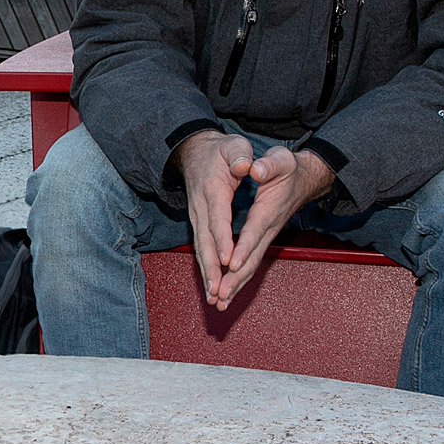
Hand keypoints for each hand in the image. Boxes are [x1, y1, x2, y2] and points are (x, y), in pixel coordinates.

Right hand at [173, 129, 258, 307]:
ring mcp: (197, 218)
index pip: (217, 218)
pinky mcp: (199, 225)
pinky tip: (212, 289)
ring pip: (201, 250)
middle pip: (205, 241)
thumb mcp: (234, 146)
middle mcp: (201, 208)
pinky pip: (202, 251)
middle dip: (211, 268)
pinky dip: (207, 271)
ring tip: (214, 298)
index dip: (223, 239)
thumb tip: (246, 166)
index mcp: (213, 189)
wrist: (196, 152)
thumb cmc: (222, 151)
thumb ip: (240, 155)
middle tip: (218, 290)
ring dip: (207, 275)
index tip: (227, 259)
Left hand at [213, 145, 334, 308]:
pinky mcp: (260, 241)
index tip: (231, 264)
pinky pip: (248, 264)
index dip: (243, 247)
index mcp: (268, 209)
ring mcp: (265, 237)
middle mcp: (268, 228)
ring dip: (235, 285)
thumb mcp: (280, 160)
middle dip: (236, 278)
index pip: (254, 231)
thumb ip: (268, 165)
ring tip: (219, 303)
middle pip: (252, 257)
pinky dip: (237, 281)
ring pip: (250, 266)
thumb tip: (255, 170)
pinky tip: (224, 294)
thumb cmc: (288, 169)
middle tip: (220, 295)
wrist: (303, 179)